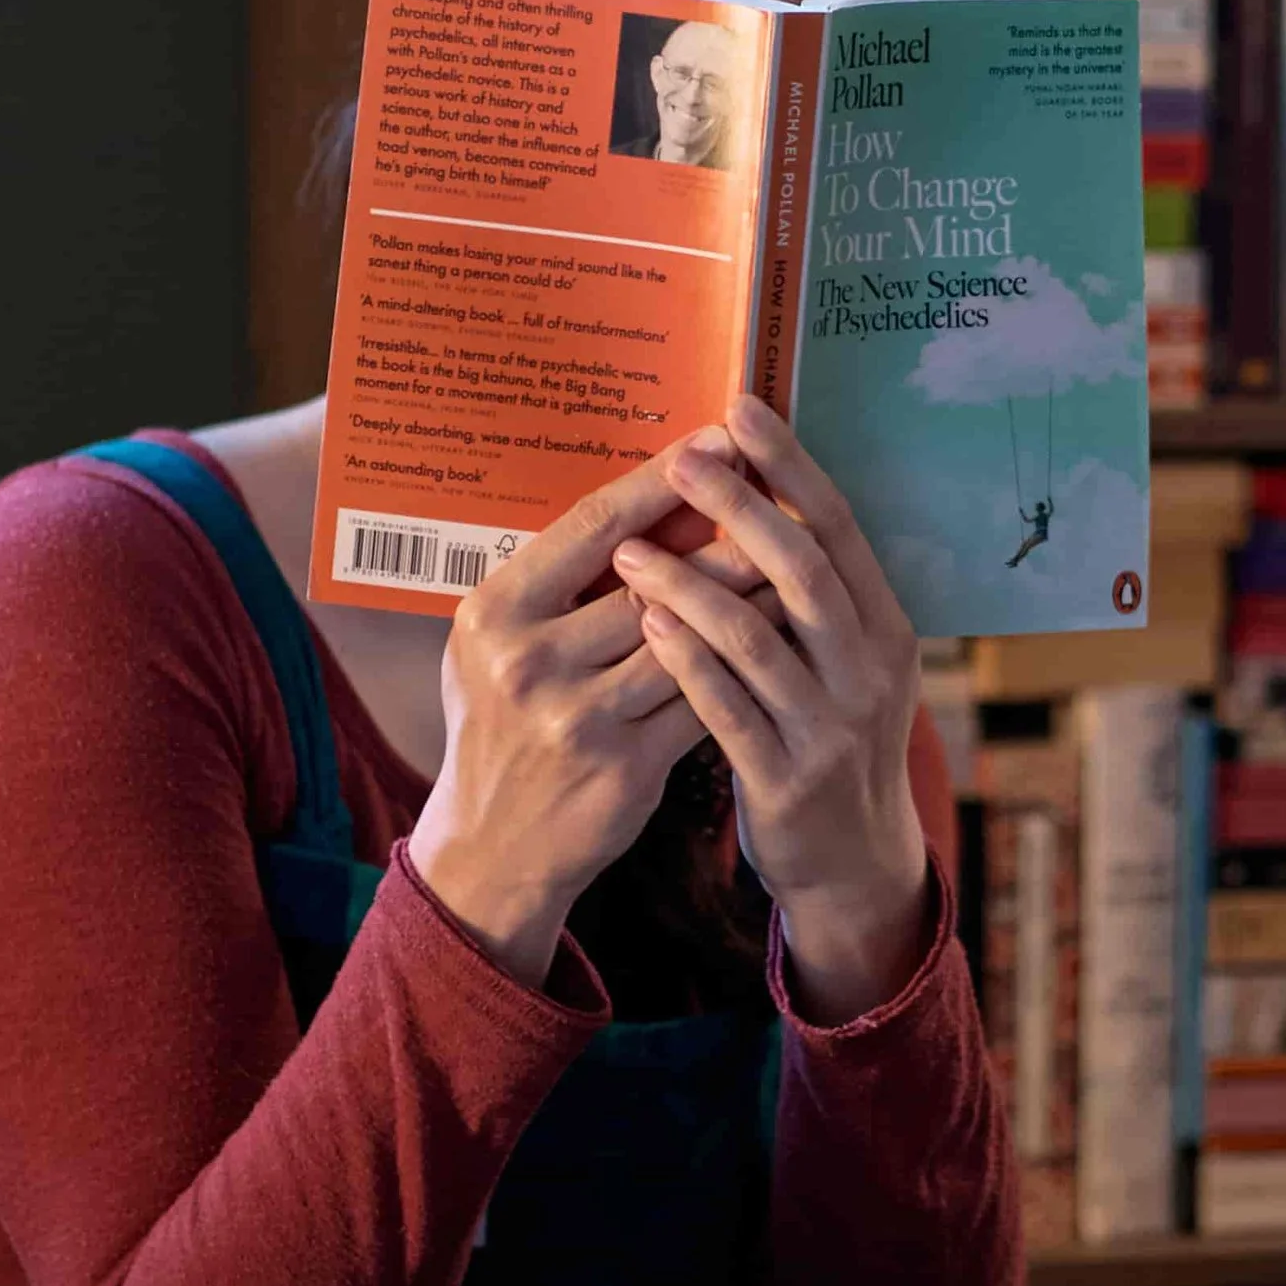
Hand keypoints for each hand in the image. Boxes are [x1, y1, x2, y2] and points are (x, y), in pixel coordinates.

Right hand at [407, 443, 778, 989]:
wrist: (490, 845)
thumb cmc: (502, 722)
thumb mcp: (502, 642)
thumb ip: (562, 581)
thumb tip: (656, 500)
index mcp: (494, 611)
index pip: (591, 525)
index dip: (660, 479)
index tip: (716, 440)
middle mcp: (528, 659)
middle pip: (649, 578)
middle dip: (723, 533)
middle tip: (780, 489)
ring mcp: (575, 716)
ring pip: (687, 638)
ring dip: (747, 596)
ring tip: (796, 555)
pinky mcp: (622, 766)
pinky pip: (700, 701)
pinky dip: (744, 665)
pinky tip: (783, 636)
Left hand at [611, 397, 929, 1023]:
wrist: (856, 861)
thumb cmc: (830, 739)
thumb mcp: (847, 663)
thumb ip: (813, 594)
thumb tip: (758, 491)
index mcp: (887, 628)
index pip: (842, 528)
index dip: (792, 465)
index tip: (740, 410)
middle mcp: (871, 670)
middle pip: (806, 570)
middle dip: (743, 507)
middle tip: (682, 460)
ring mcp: (832, 727)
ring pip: (759, 637)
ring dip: (692, 584)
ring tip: (631, 549)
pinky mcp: (789, 777)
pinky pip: (728, 708)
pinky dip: (686, 660)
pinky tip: (645, 621)